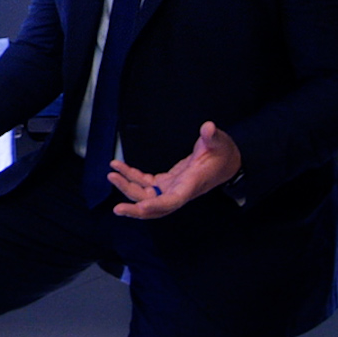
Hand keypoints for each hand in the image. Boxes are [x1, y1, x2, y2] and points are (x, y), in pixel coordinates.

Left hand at [108, 121, 241, 219]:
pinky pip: (145, 184)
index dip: (157, 205)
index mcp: (192, 184)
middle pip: (155, 207)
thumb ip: (212, 136)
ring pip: (146, 196)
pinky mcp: (166, 183)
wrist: (225, 162)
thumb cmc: (223, 154)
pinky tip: (119, 168)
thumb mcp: (219, 142)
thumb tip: (208, 127)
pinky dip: (131, 177)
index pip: (173, 200)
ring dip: (128, 189)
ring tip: (112, 174)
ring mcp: (171, 188)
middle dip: (135, 209)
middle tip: (117, 208)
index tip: (141, 207)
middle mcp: (180, 190)